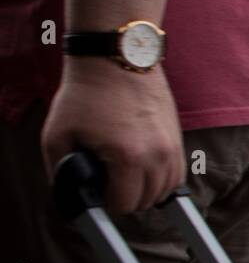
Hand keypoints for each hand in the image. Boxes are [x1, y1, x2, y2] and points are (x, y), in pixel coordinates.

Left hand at [42, 59, 185, 213]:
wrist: (117, 58)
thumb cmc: (85, 95)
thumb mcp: (56, 136)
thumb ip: (61, 172)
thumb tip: (75, 194)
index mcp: (129, 157)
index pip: (125, 204)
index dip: (106, 201)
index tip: (96, 186)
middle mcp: (158, 154)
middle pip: (148, 201)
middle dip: (126, 196)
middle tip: (108, 179)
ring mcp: (173, 144)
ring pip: (168, 189)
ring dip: (147, 190)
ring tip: (126, 175)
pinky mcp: (178, 136)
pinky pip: (178, 172)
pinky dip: (163, 177)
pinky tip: (144, 168)